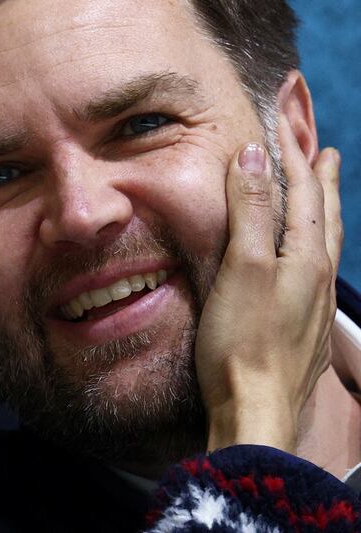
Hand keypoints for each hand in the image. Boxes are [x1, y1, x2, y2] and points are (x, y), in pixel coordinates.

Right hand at [195, 116, 342, 452]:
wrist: (255, 409)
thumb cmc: (242, 341)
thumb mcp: (241, 268)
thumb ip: (249, 212)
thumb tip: (252, 155)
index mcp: (305, 256)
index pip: (302, 190)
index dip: (291, 152)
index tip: (284, 119)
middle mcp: (319, 275)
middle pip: (324, 213)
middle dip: (320, 176)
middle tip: (323, 149)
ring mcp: (314, 303)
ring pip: (326, 241)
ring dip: (324, 208)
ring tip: (323, 190)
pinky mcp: (303, 325)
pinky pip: (317, 267)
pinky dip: (315, 241)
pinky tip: (308, 256)